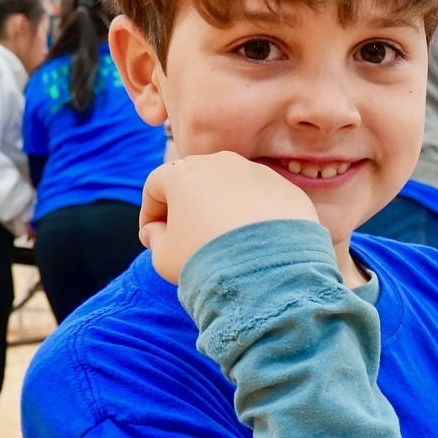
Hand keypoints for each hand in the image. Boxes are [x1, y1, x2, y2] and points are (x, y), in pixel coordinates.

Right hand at [138, 152, 320, 282]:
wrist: (268, 274)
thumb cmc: (206, 263)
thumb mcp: (163, 257)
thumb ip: (155, 238)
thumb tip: (158, 230)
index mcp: (183, 172)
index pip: (156, 186)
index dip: (150, 213)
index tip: (153, 236)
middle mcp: (221, 162)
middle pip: (195, 181)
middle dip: (186, 207)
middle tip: (187, 237)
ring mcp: (258, 172)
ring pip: (232, 188)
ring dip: (223, 208)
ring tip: (225, 241)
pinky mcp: (287, 189)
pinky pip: (263, 199)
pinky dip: (255, 215)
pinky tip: (256, 242)